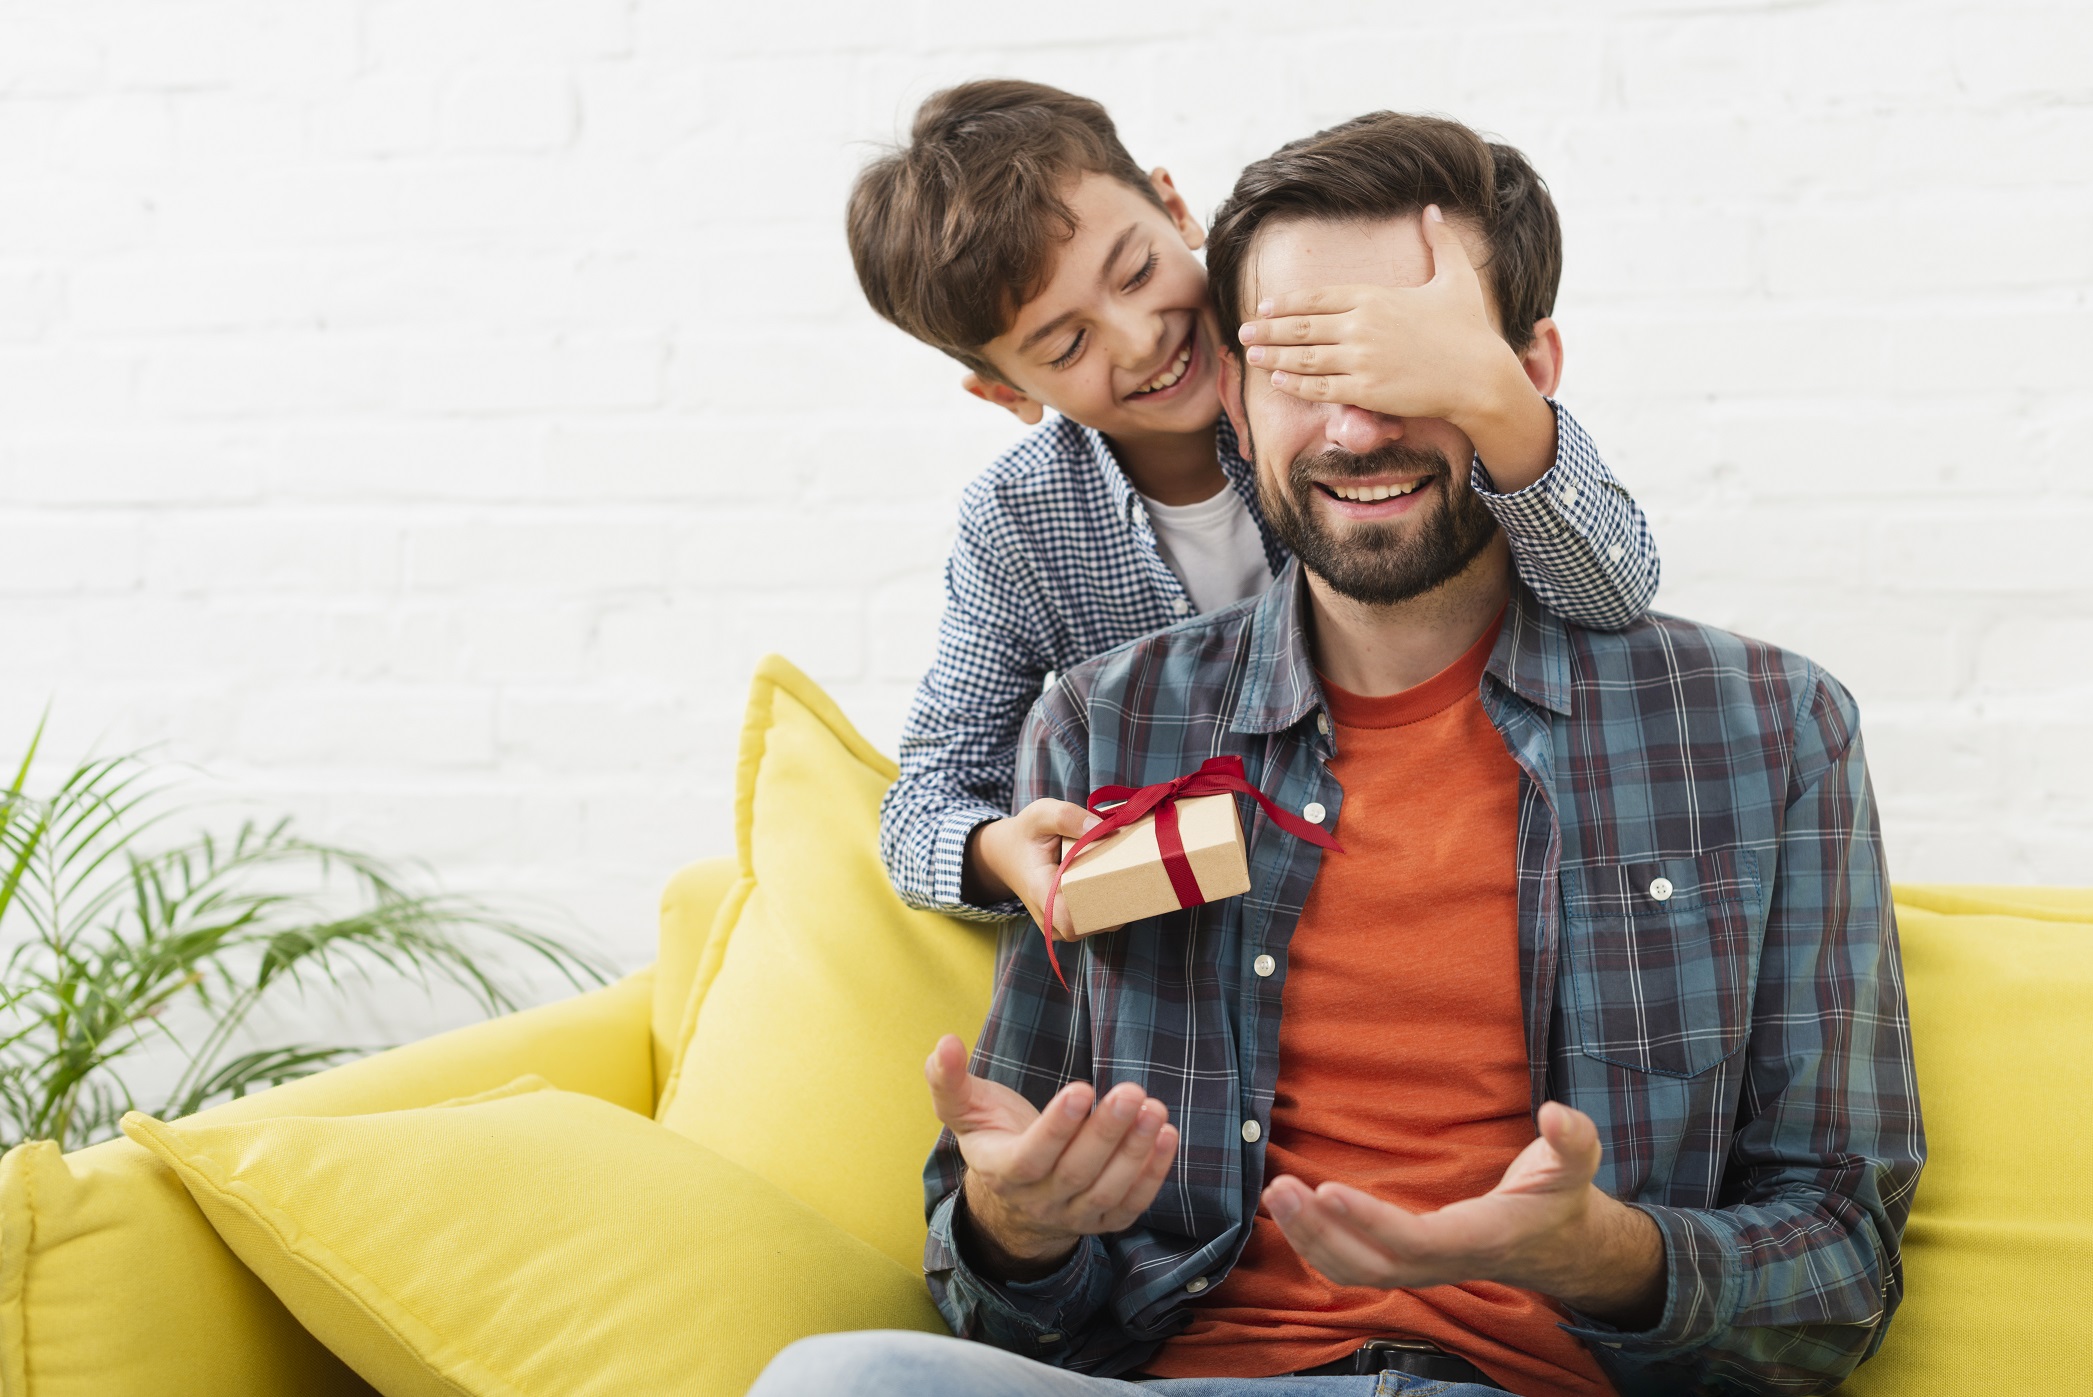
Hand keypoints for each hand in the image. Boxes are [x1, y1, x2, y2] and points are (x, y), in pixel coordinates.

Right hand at [926, 1034, 1178, 1280]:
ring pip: (1107, 1191)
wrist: (1014, 1196)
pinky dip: (1152, 1175)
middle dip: (1106, 1132)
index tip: (1082, 1089)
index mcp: (1001, 1172)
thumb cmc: (993, 1135)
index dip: (1056, 1128)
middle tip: (1132, 1092)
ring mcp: (1073, 1216)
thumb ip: (948, 1079)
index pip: (1030, 1158)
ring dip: (1135, 1151)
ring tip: (1155, 1109)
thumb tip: (944, 1043)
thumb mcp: (964, 1108)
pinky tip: (1167, 1136)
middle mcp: (1038, 1201)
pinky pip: (1131, 1205)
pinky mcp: (1103, 1222)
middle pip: (1076, 1173)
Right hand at [967, 799, 1121, 940]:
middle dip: (1117, 902)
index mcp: (1039, 892)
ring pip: (1097, 925)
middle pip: (1092, 924)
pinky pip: (1094, 921)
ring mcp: (1057, 924)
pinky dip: (1109, 905)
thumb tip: (1102, 828)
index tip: (1119, 880)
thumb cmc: (1026, 833)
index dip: (1100, 909)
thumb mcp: (1040, 814)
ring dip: (1116, 903)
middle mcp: (1048, 916)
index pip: (1070, 922)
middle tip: (1133, 872)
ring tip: (1125, 874)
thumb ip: (1067, 816)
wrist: (1008, 853)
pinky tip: (1115, 881)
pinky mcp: (1068, 922)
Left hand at [1236, 205, 1557, 489]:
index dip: (1284, 304)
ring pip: (1304, 358)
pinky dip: (1295, 384)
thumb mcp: (1457, 277)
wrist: (1480, 376)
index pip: (1316, 298)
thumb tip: (1433, 209)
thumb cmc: (1469, 329)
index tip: (1263, 307)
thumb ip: (1441, 242)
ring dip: (1273, 356)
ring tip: (1251, 356)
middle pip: (1301, 327)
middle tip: (1242, 333)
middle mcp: (1361, 326)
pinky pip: (1320, 387)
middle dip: (1267, 330)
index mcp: (1373, 297)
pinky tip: (1278, 381)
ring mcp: (1360, 360)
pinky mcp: (1365, 391)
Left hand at [1263, 1102, 1664, 1326]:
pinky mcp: (1410, 1264)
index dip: (1371, 1221)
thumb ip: (1573, 1138)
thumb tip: (1554, 1112)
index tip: (1327, 1189)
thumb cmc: (1562, 1198)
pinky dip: (1318, 1247)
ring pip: (1357, 1273)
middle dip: (1322, 1231)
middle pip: (1374, 1265)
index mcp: (1481, 1237)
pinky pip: (1356, 1270)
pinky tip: (1292, 1214)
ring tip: (1276, 1194)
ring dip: (1310, 1239)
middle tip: (1281, 1187)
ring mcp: (1426, 1270)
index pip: (1416, 1241)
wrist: (1562, 1246)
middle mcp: (1447, 1263)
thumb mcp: (1577, 1163)